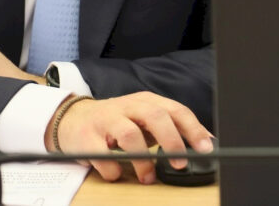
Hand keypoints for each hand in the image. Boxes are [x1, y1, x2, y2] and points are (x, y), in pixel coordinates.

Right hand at [47, 92, 213, 183]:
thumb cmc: (116, 122)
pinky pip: (103, 155)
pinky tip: (117, 173)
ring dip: (143, 159)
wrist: (72, 119)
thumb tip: (205, 142)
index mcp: (145, 101)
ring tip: (148, 177)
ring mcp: (106, 120)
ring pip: (129, 135)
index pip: (175, 110)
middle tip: (179, 163)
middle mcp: (127, 107)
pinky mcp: (86, 137)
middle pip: (155, 116)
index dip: (192, 128)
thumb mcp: (144, 120)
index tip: (206, 148)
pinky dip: (113, 169)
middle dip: (171, 140)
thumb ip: (171, 128)